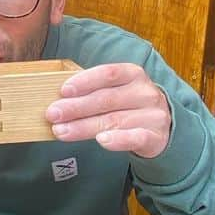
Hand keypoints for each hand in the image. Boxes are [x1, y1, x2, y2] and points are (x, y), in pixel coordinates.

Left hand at [46, 63, 171, 158]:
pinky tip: (101, 141)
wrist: (162, 129)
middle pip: (106, 99)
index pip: (108, 73)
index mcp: (133, 74)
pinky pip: (136, 138)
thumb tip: (59, 101)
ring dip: (84, 127)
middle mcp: (145, 92)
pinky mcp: (155, 137)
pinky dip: (118, 139)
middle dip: (76, 107)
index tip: (63, 91)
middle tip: (52, 114)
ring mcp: (152, 114)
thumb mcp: (116, 92)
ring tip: (61, 132)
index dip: (85, 81)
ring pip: (114, 120)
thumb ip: (93, 93)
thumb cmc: (129, 107)